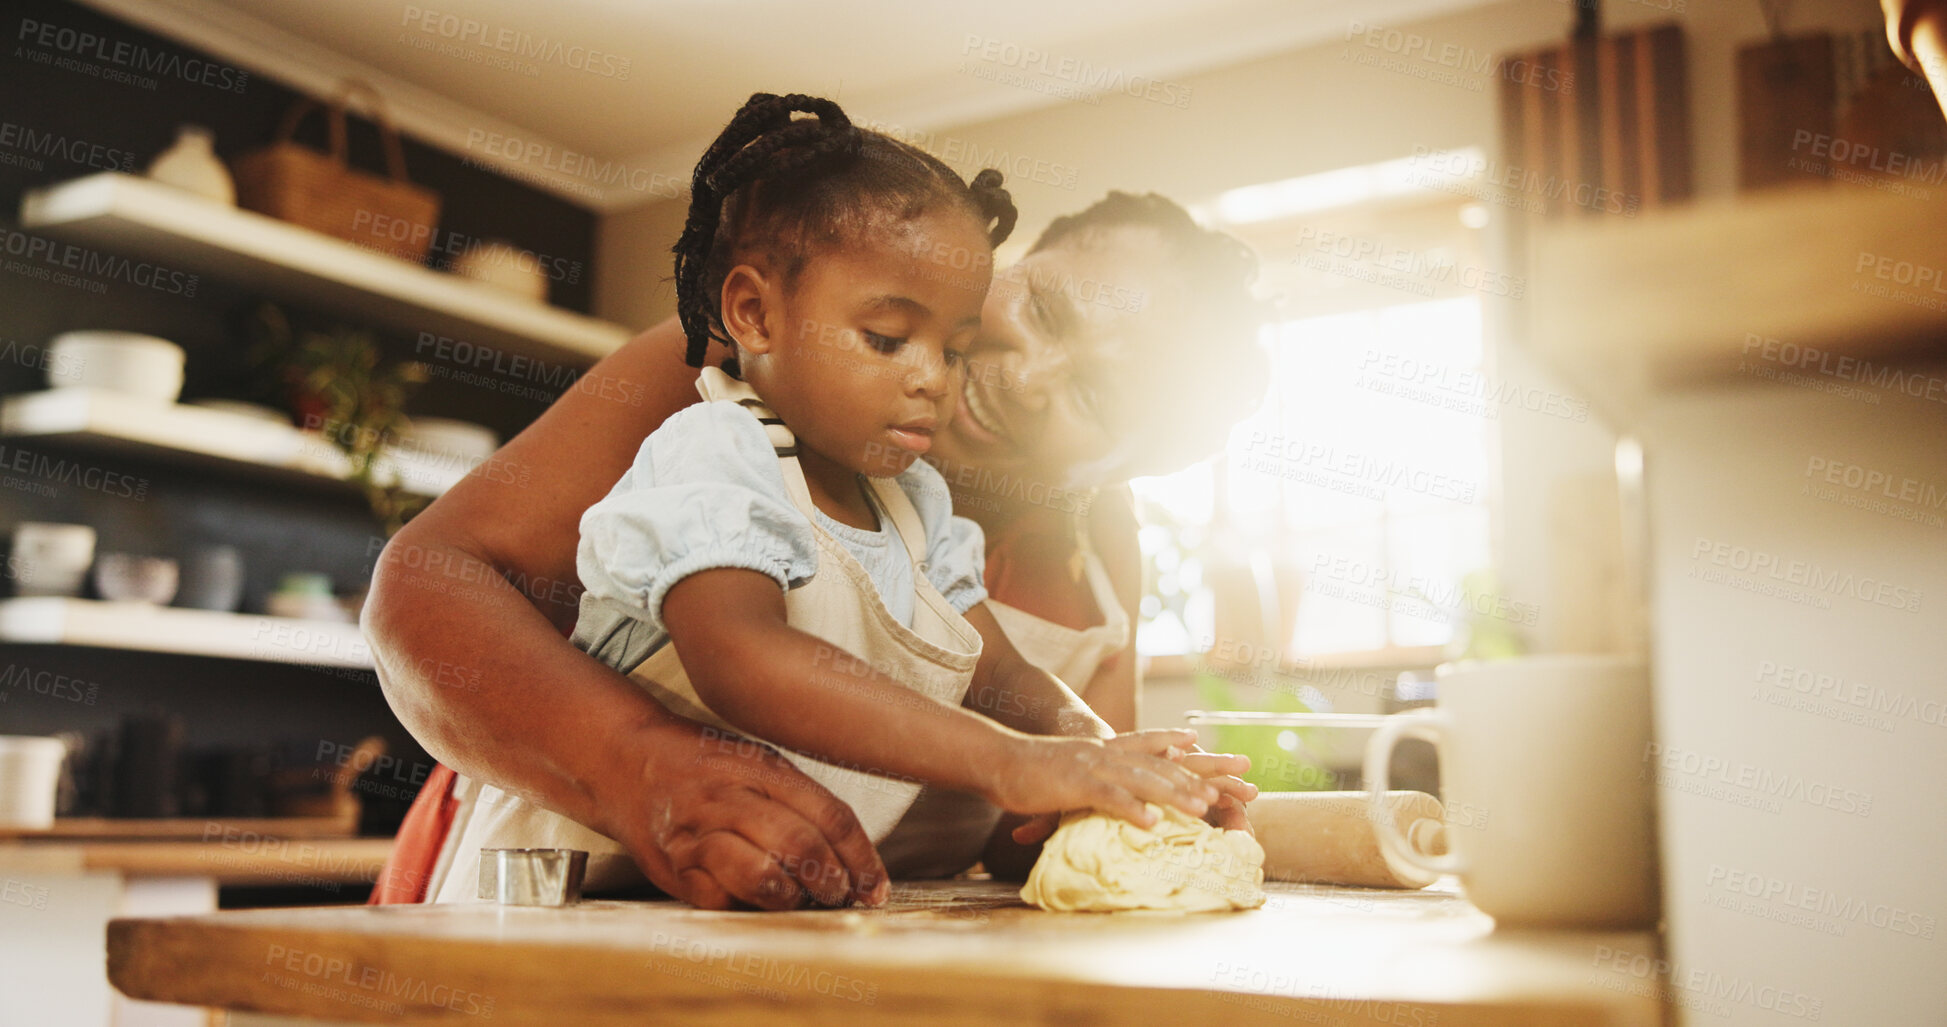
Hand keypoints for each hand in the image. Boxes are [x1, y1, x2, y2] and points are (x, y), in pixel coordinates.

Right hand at [599, 717, 888, 910]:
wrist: (626, 761)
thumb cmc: (705, 765)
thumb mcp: (757, 762)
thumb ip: (800, 801)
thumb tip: (852, 860)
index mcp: (761, 767)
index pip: (829, 816)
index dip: (862, 858)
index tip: (875, 887)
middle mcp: (730, 798)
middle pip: (801, 847)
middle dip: (833, 882)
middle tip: (841, 897)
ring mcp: (698, 834)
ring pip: (763, 877)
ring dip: (794, 899)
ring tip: (803, 900)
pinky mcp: (672, 867)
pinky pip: (722, 900)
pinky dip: (749, 908)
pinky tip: (758, 903)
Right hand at [985, 728, 1219, 827]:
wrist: (996, 760)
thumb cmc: (1027, 770)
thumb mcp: (1065, 767)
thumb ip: (1085, 775)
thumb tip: (1094, 788)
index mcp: (1101, 747)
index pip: (1146, 741)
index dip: (1172, 741)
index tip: (1197, 740)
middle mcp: (1104, 752)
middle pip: (1159, 763)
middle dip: (1195, 774)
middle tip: (1225, 786)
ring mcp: (1092, 766)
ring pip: (1144, 779)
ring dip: (1176, 793)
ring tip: (1204, 808)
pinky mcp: (1076, 785)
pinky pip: (1111, 798)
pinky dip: (1134, 809)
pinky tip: (1153, 823)